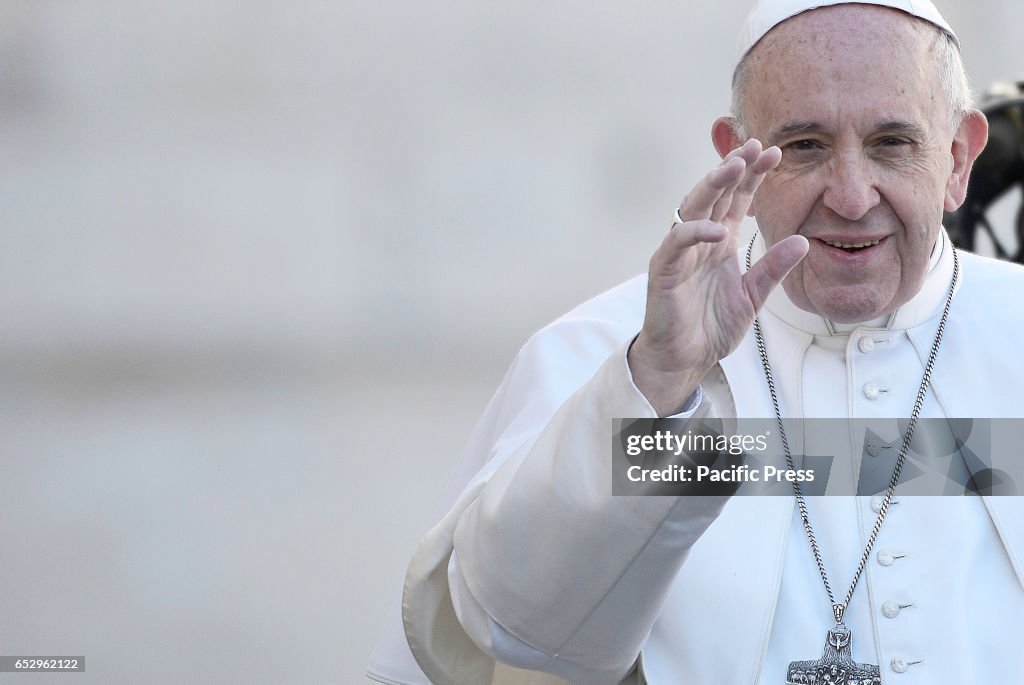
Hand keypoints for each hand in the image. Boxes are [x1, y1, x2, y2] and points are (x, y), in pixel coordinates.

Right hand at [629, 139, 808, 415]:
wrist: (684, 359)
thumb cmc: (710, 328)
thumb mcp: (753, 296)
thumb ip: (774, 269)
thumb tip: (804, 241)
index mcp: (719, 243)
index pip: (737, 200)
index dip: (753, 176)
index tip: (775, 153)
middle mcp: (699, 241)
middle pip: (716, 194)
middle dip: (734, 169)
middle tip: (755, 146)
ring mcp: (679, 253)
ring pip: (692, 208)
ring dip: (712, 186)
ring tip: (733, 167)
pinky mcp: (663, 270)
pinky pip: (677, 243)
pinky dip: (695, 232)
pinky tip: (718, 228)